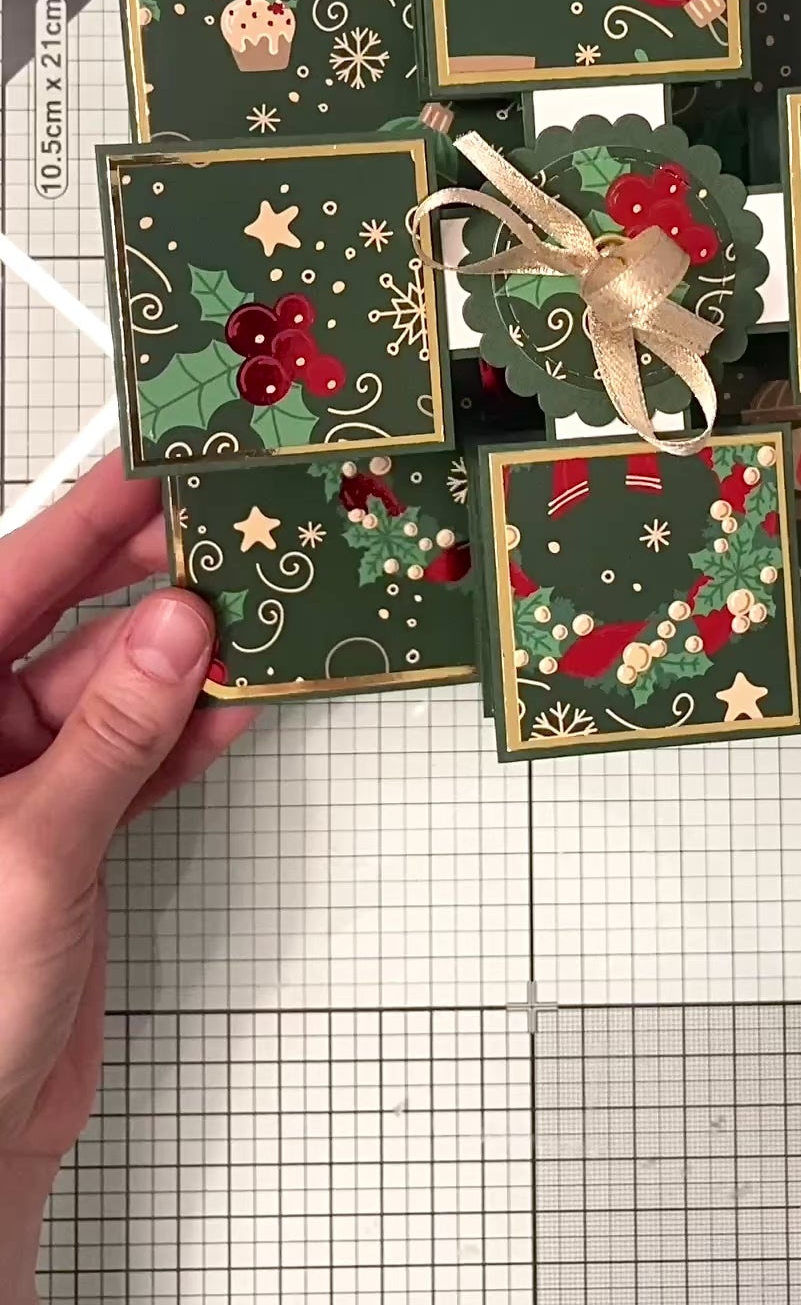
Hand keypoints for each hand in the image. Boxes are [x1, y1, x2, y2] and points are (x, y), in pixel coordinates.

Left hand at [0, 452, 250, 1296]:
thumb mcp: (32, 849)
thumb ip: (110, 736)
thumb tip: (169, 638)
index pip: (10, 588)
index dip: (82, 526)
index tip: (148, 474)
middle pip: (66, 630)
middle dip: (147, 586)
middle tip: (223, 533)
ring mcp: (20, 785)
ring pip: (115, 693)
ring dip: (186, 663)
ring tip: (253, 615)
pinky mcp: (69, 831)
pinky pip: (137, 756)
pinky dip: (190, 733)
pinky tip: (236, 700)